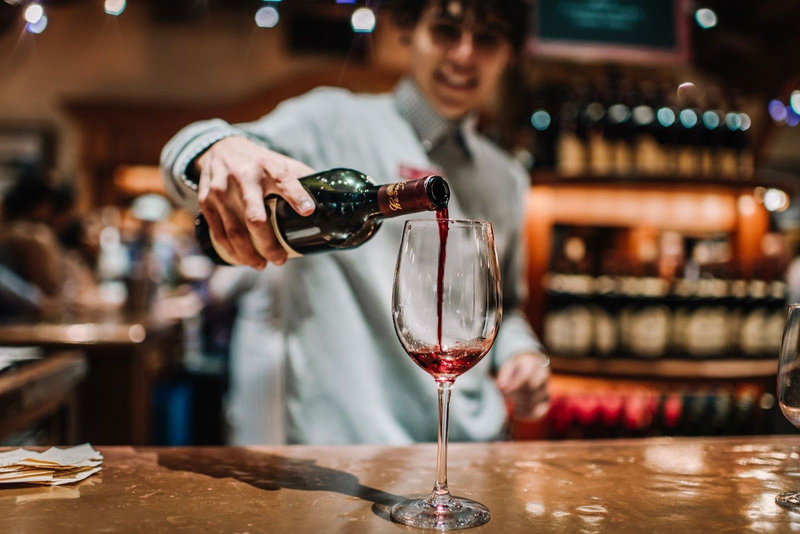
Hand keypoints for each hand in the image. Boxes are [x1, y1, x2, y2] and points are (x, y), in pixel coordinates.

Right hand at [196, 136, 315, 267]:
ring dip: (249, 253)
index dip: (297, 196)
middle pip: (256, 218)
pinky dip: (230, 249)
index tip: (308, 211)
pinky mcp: (207, 200)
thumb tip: (333, 198)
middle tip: (280, 260)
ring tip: (262, 264)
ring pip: (234, 230)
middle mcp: (244, 177)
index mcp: (268, 167)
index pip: (285, 181)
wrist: (219, 148)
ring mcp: (222, 189)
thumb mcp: (281, 163)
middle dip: (268, 245)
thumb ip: (303, 179)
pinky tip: (240, 259)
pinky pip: (218, 231)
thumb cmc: (259, 162)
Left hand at [497, 353, 549, 420]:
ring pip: (532, 403)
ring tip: (511, 399)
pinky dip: (524, 414)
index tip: (503, 390)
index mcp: (534, 364)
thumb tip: (502, 386)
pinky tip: (516, 410)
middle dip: (514, 394)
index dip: (514, 386)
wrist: (529, 368)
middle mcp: (544, 376)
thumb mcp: (508, 365)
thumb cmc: (515, 367)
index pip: (527, 378)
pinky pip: (537, 413)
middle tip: (506, 393)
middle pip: (530, 391)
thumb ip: (504, 375)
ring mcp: (546, 390)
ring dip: (517, 404)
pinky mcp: (546, 403)